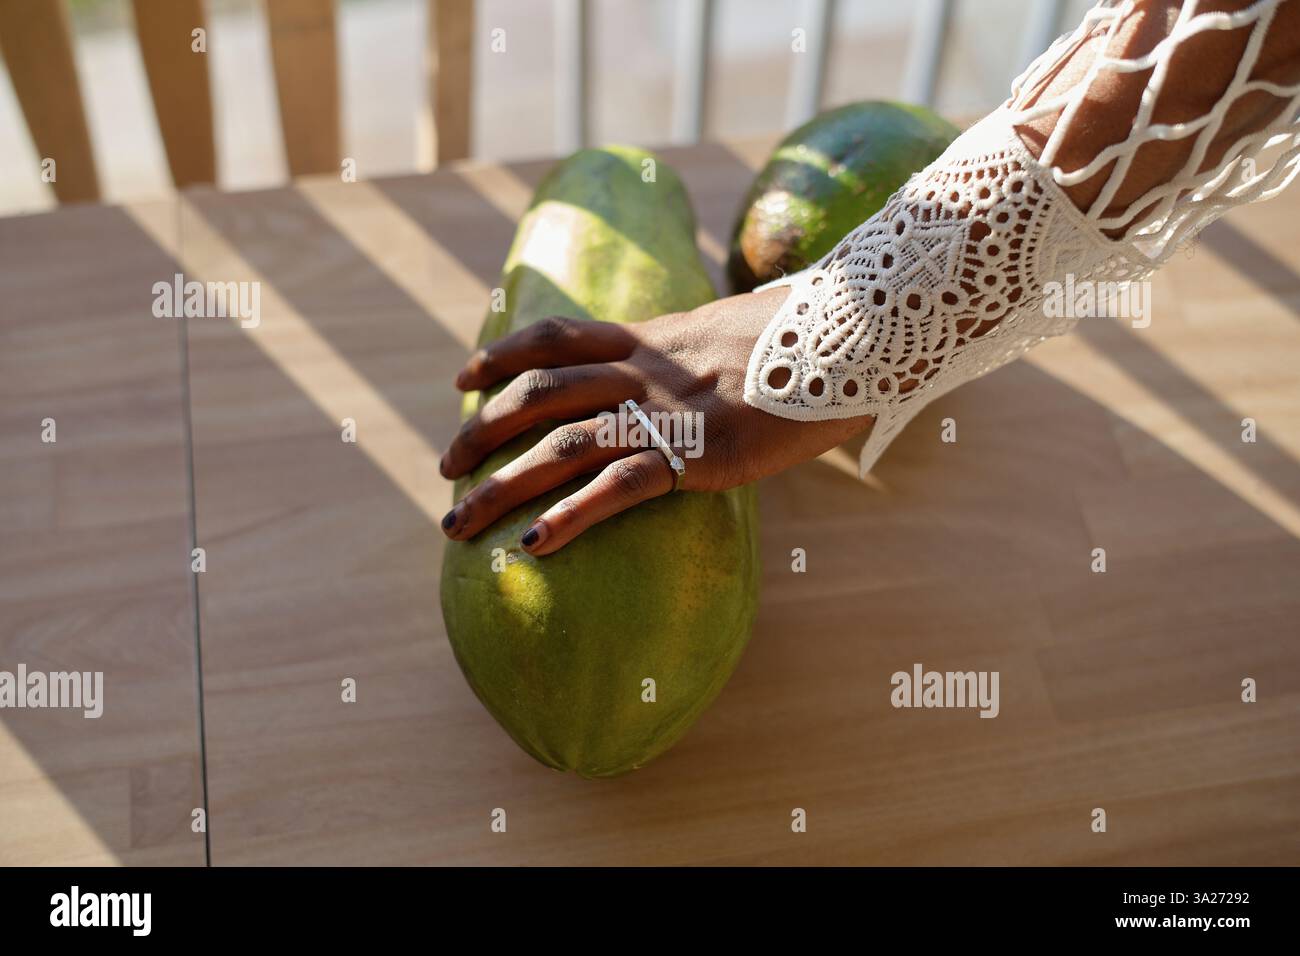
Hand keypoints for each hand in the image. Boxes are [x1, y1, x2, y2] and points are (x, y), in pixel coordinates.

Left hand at [438, 287, 874, 554]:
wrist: (855, 339)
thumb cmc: (805, 345)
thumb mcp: (732, 336)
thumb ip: (692, 354)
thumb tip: (686, 371)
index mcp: (650, 338)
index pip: (555, 337)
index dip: (501, 355)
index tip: (463, 380)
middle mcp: (645, 371)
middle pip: (537, 394)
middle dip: (481, 433)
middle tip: (445, 468)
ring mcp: (668, 412)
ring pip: (560, 444)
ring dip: (500, 486)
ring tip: (460, 524)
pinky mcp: (698, 454)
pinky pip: (618, 487)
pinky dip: (570, 516)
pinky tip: (535, 544)